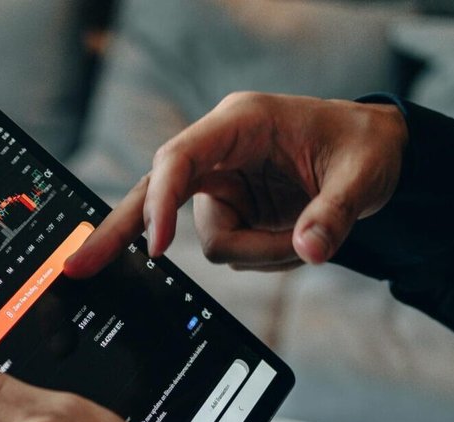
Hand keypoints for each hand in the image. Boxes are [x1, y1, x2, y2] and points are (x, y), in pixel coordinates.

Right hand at [65, 93, 406, 275]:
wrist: (376, 155)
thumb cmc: (364, 146)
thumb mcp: (362, 177)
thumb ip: (334, 216)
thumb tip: (311, 251)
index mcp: (240, 123)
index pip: (179, 160)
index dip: (160, 203)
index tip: (156, 247)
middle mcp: (220, 154)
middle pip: (152, 194)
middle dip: (118, 233)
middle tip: (77, 267)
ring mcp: (221, 187)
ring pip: (212, 243)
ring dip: (259, 253)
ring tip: (307, 235)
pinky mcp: (230, 213)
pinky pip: (232, 253)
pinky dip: (264, 258)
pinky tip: (294, 239)